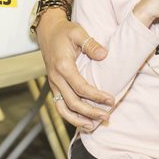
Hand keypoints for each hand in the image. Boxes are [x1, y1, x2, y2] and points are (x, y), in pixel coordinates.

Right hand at [36, 12, 112, 129]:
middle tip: (107, 117)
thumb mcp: (78, 32)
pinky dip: (70, 116)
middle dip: (90, 112)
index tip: (111, 100)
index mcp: (63, 66)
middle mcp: (56, 78)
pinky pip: (60, 105)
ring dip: (77, 120)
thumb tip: (104, 55)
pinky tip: (82, 121)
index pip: (81, 87)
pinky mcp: (55, 86)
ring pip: (63, 109)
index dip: (96, 96)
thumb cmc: (65, 31)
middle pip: (72, 102)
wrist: (48, 31)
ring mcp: (53, 84)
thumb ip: (91, 44)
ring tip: (93, 126)